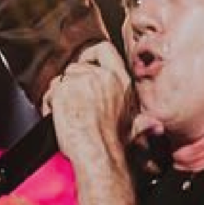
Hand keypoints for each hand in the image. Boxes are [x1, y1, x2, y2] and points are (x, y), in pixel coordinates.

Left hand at [45, 41, 132, 168]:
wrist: (98, 155)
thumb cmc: (114, 144)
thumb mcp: (133, 127)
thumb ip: (142, 122)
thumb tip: (154, 126)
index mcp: (120, 81)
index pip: (104, 49)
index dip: (90, 54)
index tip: (85, 62)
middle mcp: (102, 77)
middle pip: (77, 66)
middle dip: (71, 82)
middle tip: (74, 100)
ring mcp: (81, 82)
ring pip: (61, 79)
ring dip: (60, 94)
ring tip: (68, 113)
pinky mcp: (63, 90)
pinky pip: (49, 92)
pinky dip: (50, 104)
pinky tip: (59, 118)